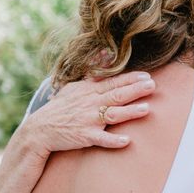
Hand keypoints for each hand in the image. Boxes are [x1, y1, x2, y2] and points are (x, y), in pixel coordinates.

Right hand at [24, 71, 155, 155]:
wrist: (40, 129)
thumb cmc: (62, 107)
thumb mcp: (76, 85)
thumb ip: (94, 70)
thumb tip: (106, 51)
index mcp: (89, 90)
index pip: (113, 82)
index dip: (131, 78)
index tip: (147, 75)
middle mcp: (90, 103)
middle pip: (116, 95)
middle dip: (135, 90)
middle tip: (152, 85)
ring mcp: (88, 119)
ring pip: (112, 114)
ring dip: (129, 112)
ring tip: (146, 109)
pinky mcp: (84, 136)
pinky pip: (100, 138)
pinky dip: (113, 140)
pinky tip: (126, 141)